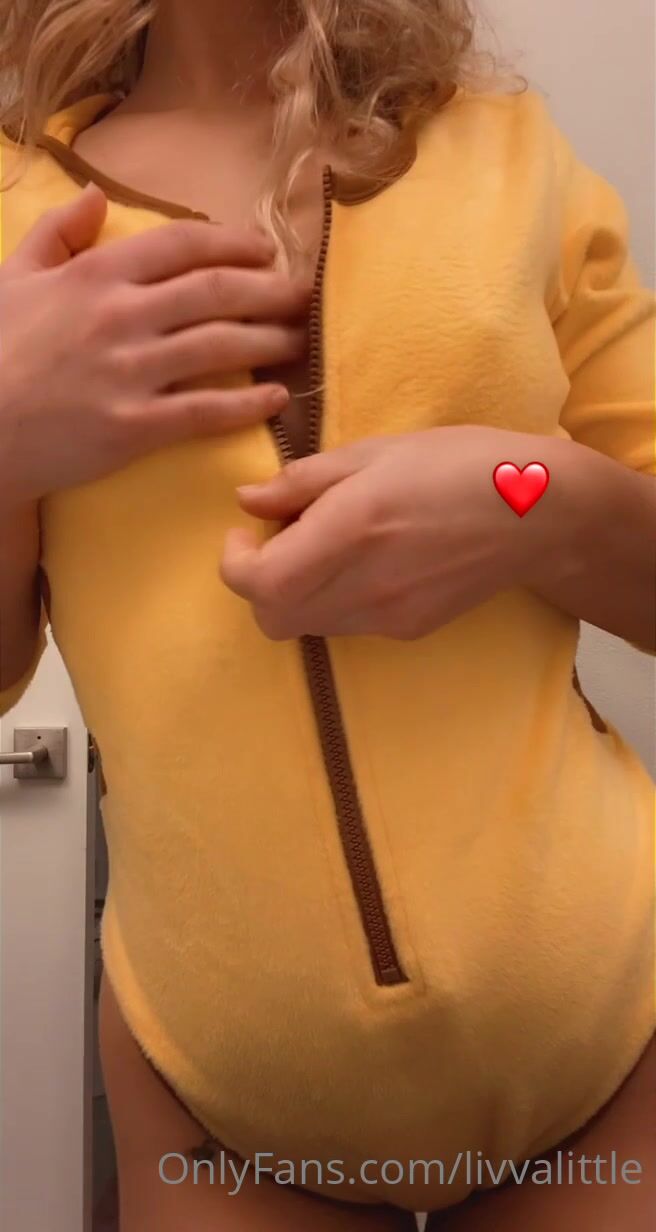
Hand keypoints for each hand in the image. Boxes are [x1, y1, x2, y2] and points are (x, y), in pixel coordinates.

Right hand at [0, 183, 311, 501]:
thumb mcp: (13, 277)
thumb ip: (57, 233)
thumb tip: (96, 196)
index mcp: (96, 274)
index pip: (184, 244)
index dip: (235, 244)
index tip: (266, 251)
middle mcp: (120, 316)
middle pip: (217, 292)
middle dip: (270, 291)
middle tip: (302, 297)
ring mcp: (130, 372)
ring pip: (221, 347)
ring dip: (270, 341)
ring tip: (298, 342)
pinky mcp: (135, 427)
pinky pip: (206, 411)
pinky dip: (248, 404)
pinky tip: (276, 398)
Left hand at [220, 426, 561, 639]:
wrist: (537, 514)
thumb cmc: (459, 463)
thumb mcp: (377, 452)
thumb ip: (305, 481)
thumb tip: (248, 500)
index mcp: (350, 531)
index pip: (259, 583)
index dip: (234, 564)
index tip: (243, 532)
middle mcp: (363, 586)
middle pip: (272, 619)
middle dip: (259, 585)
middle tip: (278, 541)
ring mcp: (387, 617)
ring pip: (306, 627)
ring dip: (295, 594)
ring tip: (325, 546)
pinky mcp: (408, 630)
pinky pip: (345, 626)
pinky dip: (332, 600)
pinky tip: (364, 562)